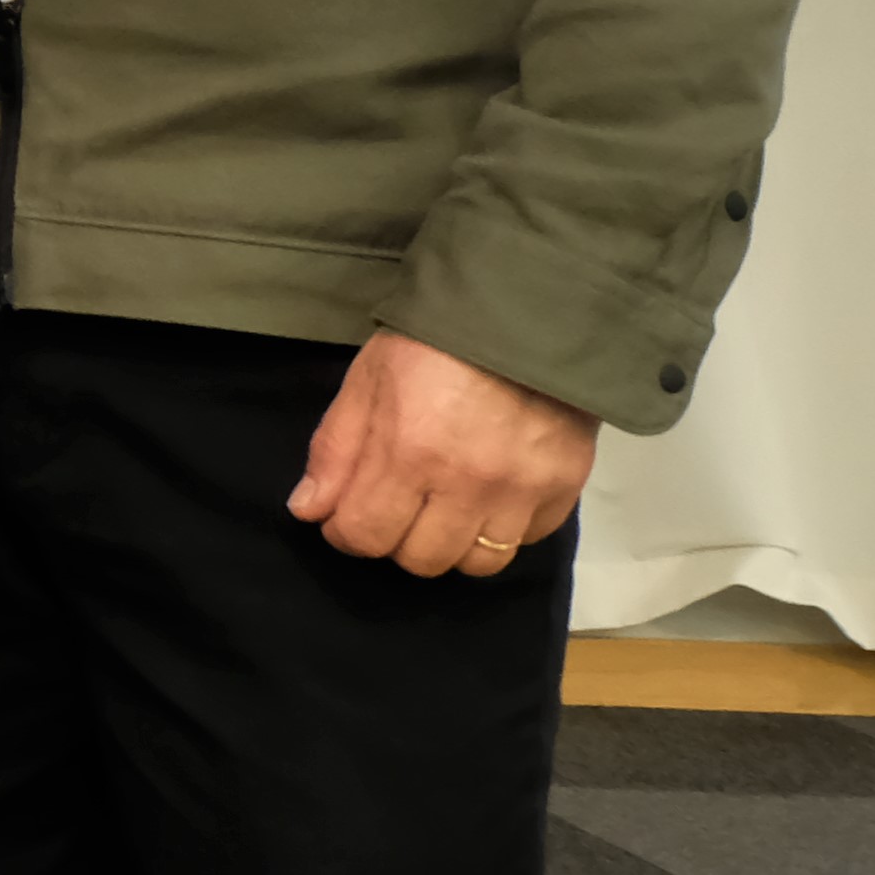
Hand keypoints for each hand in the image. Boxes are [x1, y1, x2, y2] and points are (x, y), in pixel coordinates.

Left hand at [288, 328, 592, 579]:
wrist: (525, 312)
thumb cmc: (432, 344)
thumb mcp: (367, 382)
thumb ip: (336, 451)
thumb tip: (309, 511)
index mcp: (409, 452)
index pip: (366, 536)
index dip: (347, 532)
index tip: (350, 515)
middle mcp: (468, 482)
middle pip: (423, 559)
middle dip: (398, 540)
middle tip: (400, 506)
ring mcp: (522, 488)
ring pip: (480, 562)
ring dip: (454, 543)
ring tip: (446, 508)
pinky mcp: (565, 485)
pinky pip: (529, 538)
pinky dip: (505, 528)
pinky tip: (492, 496)